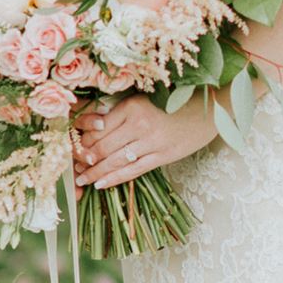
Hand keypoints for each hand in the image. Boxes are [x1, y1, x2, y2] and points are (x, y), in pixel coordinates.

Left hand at [72, 91, 218, 189]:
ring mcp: (152, 142)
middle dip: (84, 159)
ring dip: (95, 172)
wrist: (213, 106)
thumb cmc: (179, 98)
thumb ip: (122, 110)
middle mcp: (139, 124)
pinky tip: (101, 184)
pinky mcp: (164, 155)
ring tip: (81, 180)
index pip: (97, 126)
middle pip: (102, 145)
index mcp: (132, 106)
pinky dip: (115, 178)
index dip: (80, 139)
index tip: (70, 147)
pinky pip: (134, 170)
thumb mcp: (146, 98)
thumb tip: (94, 122)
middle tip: (71, 168)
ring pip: (115, 160)